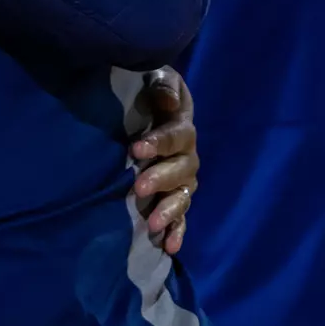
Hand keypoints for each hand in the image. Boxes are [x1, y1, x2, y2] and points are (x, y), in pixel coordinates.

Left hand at [129, 66, 197, 254]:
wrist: (149, 105)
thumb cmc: (151, 91)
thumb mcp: (156, 78)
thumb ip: (163, 86)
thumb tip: (168, 101)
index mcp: (183, 127)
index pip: (176, 136)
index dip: (159, 143)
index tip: (136, 150)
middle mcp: (188, 156)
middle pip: (181, 170)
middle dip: (160, 178)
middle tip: (138, 186)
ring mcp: (183, 178)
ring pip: (183, 196)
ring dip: (169, 209)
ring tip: (152, 221)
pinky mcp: (175, 195)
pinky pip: (182, 216)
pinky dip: (178, 231)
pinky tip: (170, 246)